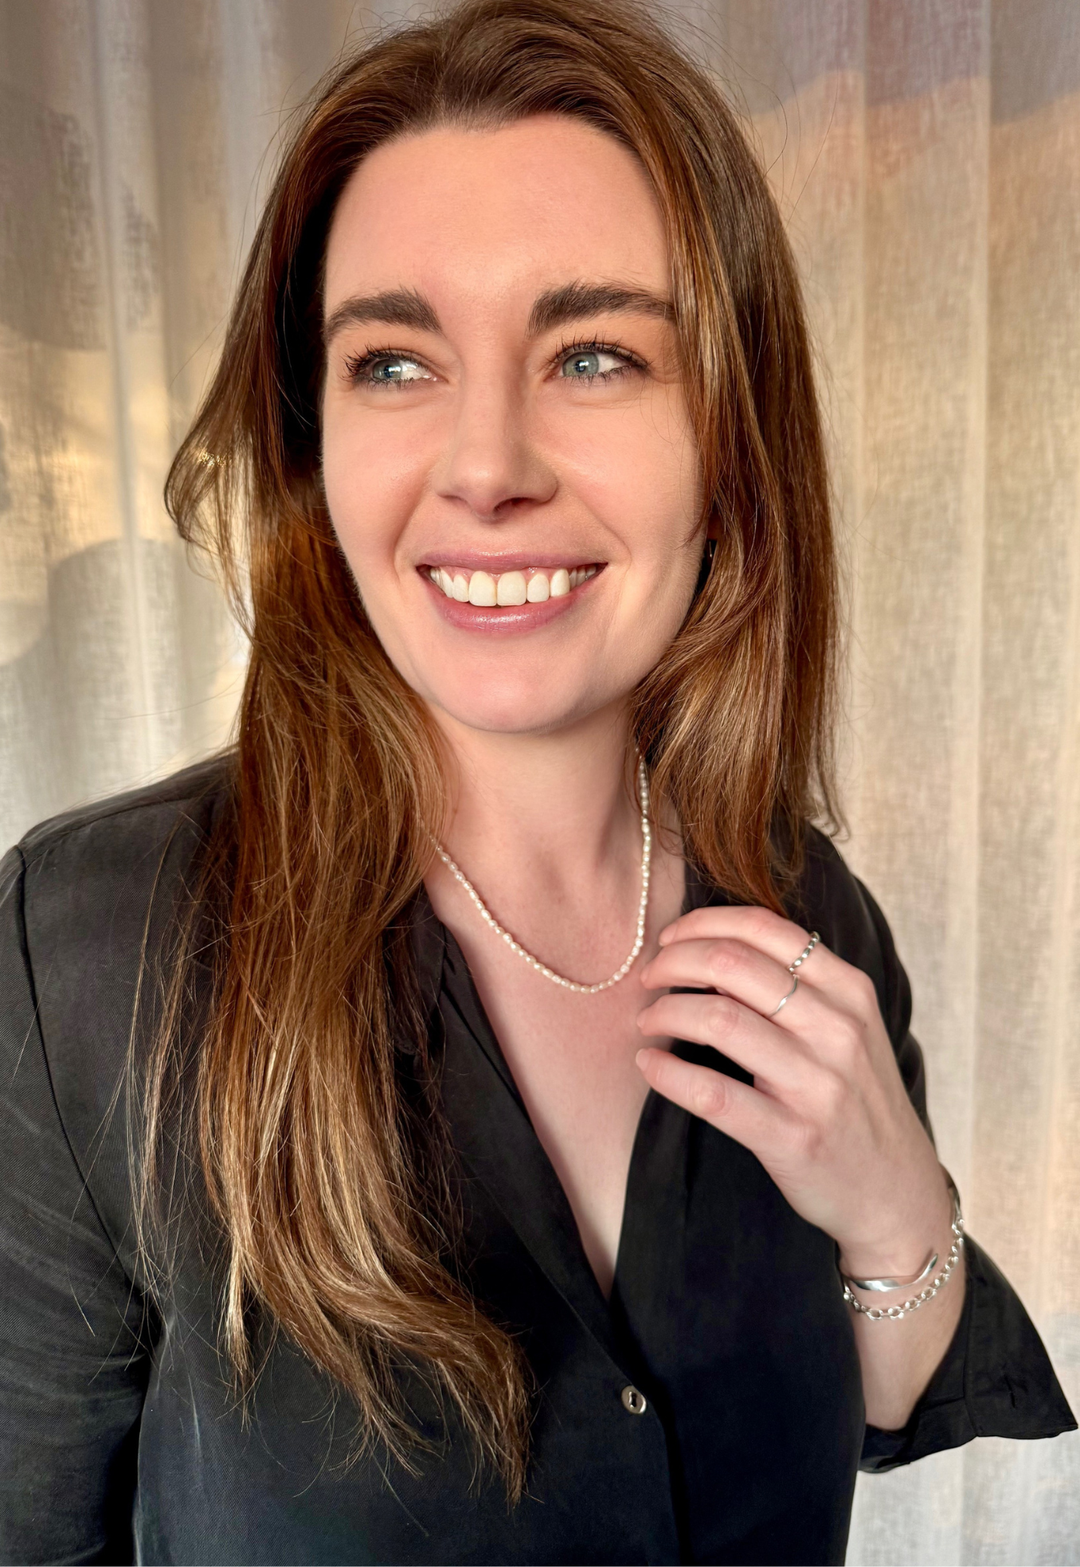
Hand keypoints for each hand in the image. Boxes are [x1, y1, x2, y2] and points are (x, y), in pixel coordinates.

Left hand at [634, 906, 951, 1276]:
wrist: (895, 1191)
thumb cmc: (856, 1098)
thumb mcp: (848, 1028)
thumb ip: (798, 986)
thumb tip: (713, 950)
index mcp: (849, 990)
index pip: (763, 928)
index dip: (702, 924)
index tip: (670, 940)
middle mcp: (837, 1028)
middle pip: (733, 964)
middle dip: (673, 962)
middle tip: (649, 979)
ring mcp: (817, 1083)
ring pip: (719, 1019)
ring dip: (665, 1012)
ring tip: (649, 1020)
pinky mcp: (791, 1136)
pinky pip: (713, 1093)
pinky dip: (668, 1073)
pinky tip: (649, 1064)